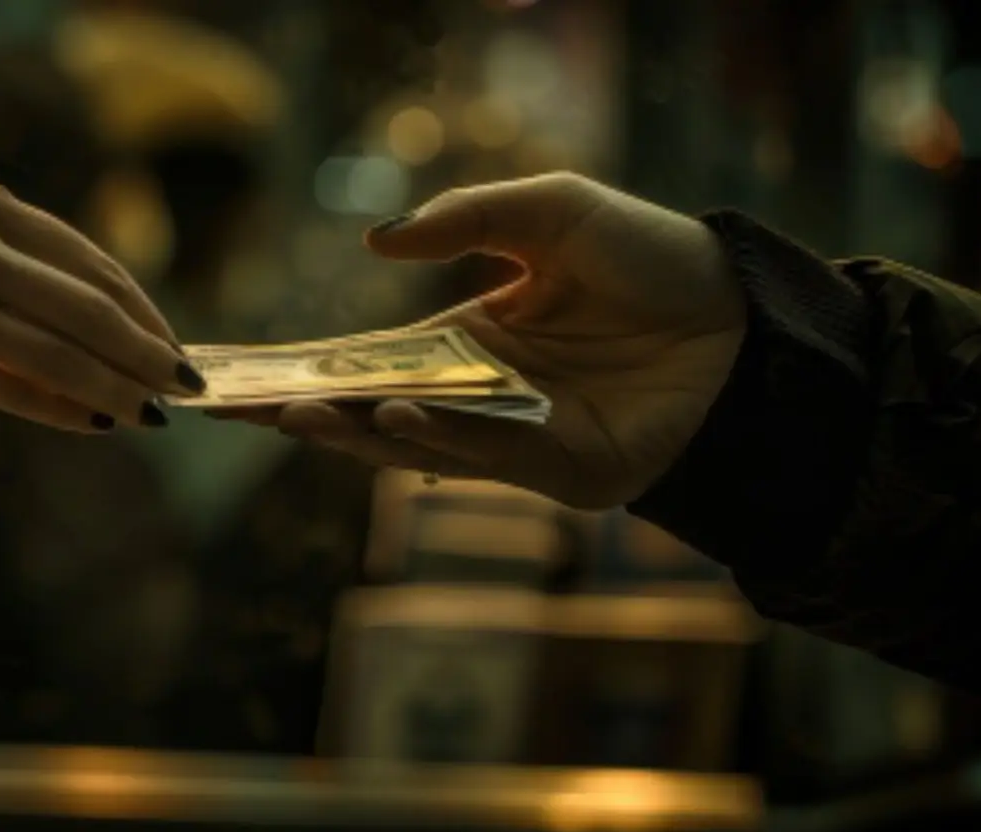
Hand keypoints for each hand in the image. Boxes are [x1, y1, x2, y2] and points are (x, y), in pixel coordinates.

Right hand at [0, 180, 205, 431]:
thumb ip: (17, 276)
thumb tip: (108, 335)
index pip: (89, 260)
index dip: (141, 308)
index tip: (174, 343)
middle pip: (85, 306)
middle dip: (143, 352)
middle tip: (183, 385)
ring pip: (56, 351)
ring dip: (113, 388)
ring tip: (149, 414)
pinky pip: (12, 387)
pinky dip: (62, 410)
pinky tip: (96, 426)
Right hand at [218, 173, 746, 507]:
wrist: (744, 313)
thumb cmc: (650, 259)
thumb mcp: (550, 211)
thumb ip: (466, 220)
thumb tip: (376, 242)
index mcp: (465, 343)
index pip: (366, 363)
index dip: (306, 369)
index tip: (243, 375)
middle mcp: (477, 399)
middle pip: (372, 414)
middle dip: (304, 413)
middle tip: (236, 408)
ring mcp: (514, 440)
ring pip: (417, 447)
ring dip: (355, 435)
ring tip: (298, 413)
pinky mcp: (562, 470)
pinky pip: (491, 457)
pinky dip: (442, 441)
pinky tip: (398, 418)